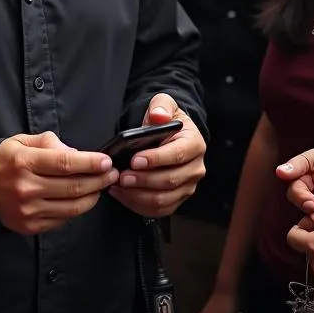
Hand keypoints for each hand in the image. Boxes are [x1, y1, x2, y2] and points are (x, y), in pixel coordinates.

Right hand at [0, 132, 118, 234]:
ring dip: (93, 196)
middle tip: (111, 174)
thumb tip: (76, 154)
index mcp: (24, 162)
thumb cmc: (6, 160)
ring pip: (72, 207)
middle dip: (98, 180)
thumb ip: (50, 142)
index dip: (90, 163)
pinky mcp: (30, 226)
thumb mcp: (23, 141)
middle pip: (73, 187)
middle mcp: (26, 188)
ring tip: (100, 186)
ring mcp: (28, 210)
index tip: (106, 161)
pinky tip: (82, 199)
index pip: (65, 163)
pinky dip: (76, 209)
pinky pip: (63, 219)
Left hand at [109, 94, 205, 216]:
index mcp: (194, 144)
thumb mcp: (164, 104)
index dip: (155, 159)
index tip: (135, 160)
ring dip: (138, 195)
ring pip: (163, 199)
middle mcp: (195, 168)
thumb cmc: (165, 119)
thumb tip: (158, 116)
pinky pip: (159, 209)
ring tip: (118, 185)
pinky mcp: (177, 198)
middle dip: (143, 180)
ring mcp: (187, 186)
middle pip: (170, 181)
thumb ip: (161, 106)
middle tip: (121, 176)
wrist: (169, 132)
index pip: (177, 155)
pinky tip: (122, 194)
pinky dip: (138, 204)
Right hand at [276, 149, 313, 221]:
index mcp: (300, 172)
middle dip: (305, 203)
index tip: (312, 200)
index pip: (290, 183)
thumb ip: (298, 163)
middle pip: (292, 196)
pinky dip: (313, 222)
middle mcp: (302, 186)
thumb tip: (279, 171)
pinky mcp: (313, 216)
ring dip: (310, 213)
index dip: (299, 194)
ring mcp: (307, 202)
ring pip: (298, 209)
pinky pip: (305, 221)